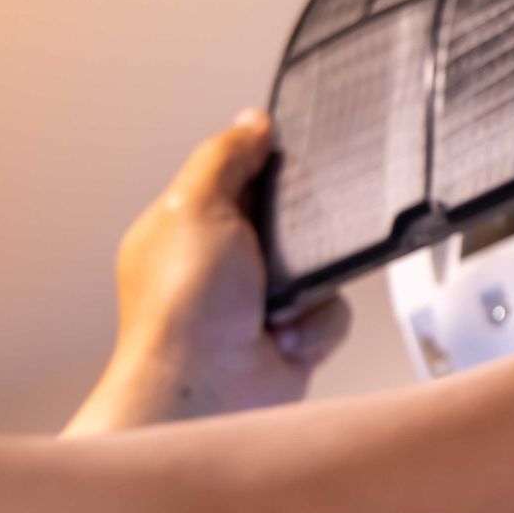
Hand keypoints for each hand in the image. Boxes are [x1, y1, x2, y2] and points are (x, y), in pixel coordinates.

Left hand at [63, 110, 350, 435]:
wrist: (205, 390)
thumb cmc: (182, 311)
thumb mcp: (195, 206)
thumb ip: (225, 157)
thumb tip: (251, 122)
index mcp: (186, 227)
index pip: (237, 175)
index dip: (266, 166)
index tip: (288, 163)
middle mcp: (221, 265)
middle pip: (287, 221)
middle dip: (297, 236)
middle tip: (287, 244)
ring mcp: (256, 302)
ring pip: (318, 267)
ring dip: (308, 287)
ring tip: (280, 304)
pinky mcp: (290, 335)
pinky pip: (331, 310)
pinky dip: (316, 324)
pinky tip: (286, 336)